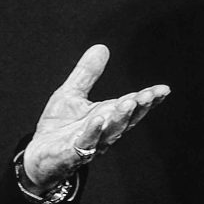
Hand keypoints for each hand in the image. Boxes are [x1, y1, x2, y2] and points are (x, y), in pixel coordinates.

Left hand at [20, 45, 169, 193]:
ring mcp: (89, 144)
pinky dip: (93, 133)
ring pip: (109, 132)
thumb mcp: (72, 94)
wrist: (39, 156)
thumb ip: (87, 73)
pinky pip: (84, 145)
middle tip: (148, 95)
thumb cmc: (60, 126)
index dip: (148, 99)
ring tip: (129, 102)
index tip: (164, 89)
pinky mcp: (70, 154)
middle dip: (138, 108)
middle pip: (125, 120)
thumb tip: (102, 47)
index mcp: (107, 116)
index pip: (132, 106)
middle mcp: (103, 131)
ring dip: (120, 118)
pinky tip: (98, 120)